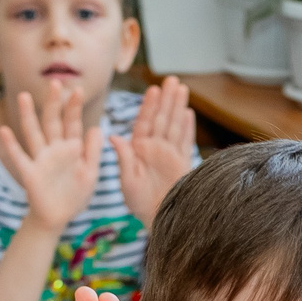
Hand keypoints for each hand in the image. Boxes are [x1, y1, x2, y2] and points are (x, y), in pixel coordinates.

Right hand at [0, 88, 100, 232]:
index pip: (72, 123)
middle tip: (54, 82)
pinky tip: (4, 130)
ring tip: (24, 96)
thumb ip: (93, 152)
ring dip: (28, 115)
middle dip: (53, 103)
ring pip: (33, 133)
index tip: (78, 89)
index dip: (74, 108)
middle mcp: (53, 149)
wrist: (59, 217)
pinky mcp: (30, 173)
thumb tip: (97, 128)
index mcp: (70, 148)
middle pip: (52, 122)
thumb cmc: (75, 194)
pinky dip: (11, 145)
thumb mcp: (91, 173)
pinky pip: (19, 157)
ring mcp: (40, 159)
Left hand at [113, 77, 196, 224]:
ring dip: (178, 107)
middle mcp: (154, 149)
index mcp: (139, 150)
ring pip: (174, 125)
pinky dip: (187, 128)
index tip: (153, 89)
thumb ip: (123, 158)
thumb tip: (113, 137)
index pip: (145, 122)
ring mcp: (170, 155)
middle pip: (161, 118)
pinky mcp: (183, 163)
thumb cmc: (140, 205)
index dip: (149, 105)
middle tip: (171, 80)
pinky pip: (185, 141)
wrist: (161, 220)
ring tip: (181, 88)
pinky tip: (189, 113)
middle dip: (166, 99)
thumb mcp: (127, 181)